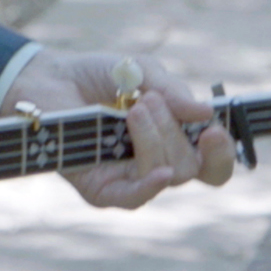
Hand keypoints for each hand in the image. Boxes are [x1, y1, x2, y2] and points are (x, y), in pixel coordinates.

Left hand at [4, 51, 236, 208]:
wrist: (46, 78)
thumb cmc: (96, 76)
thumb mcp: (141, 71)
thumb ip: (173, 90)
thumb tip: (207, 113)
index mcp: (175, 139)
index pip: (212, 162)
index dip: (223, 152)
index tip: (215, 129)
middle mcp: (157, 164)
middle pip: (193, 168)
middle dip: (176, 131)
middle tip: (150, 100)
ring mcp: (130, 179)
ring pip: (167, 175)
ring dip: (157, 139)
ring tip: (134, 108)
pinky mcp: (101, 190)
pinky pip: (134, 199)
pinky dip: (150, 186)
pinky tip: (159, 171)